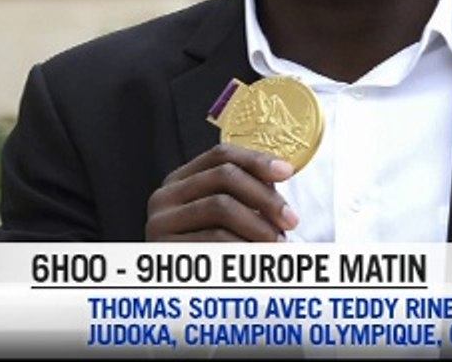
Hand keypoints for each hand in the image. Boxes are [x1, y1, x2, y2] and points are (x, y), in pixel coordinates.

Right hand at [145, 143, 298, 241]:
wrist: (181, 296)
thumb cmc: (211, 252)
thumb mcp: (227, 217)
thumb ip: (248, 193)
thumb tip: (283, 172)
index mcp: (181, 180)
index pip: (221, 154)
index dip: (257, 159)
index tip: (287, 172)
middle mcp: (164, 196)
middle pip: (224, 177)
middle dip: (265, 196)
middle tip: (291, 220)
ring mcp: (160, 221)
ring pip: (220, 206)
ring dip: (259, 225)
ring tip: (279, 243)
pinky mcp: (163, 248)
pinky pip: (212, 239)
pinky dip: (243, 245)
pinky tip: (259, 256)